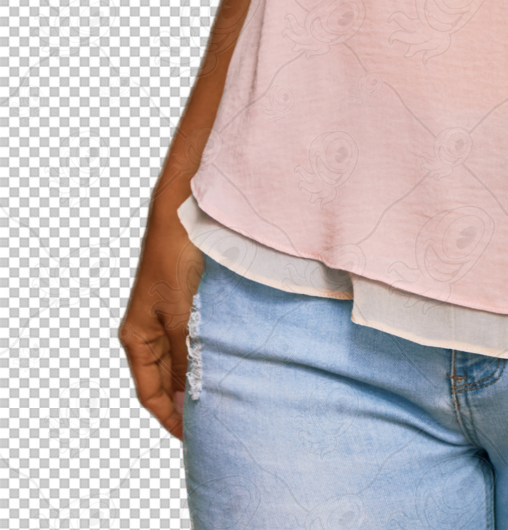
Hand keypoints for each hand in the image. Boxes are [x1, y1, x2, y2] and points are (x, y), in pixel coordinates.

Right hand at [118, 212, 202, 440]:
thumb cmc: (175, 260)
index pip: (150, 394)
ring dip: (197, 381)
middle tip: (214, 425)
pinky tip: (224, 365)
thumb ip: (186, 353)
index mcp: (137, 339)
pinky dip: (205, 357)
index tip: (192, 439)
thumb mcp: (181, 313)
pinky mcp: (184, 306)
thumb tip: (193, 392)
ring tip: (223, 401)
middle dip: (185, 404)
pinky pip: (192, 343)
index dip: (169, 418)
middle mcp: (148, 333)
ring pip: (180, 364)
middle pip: (164, 382)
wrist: (183, 215)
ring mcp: (166, 320)